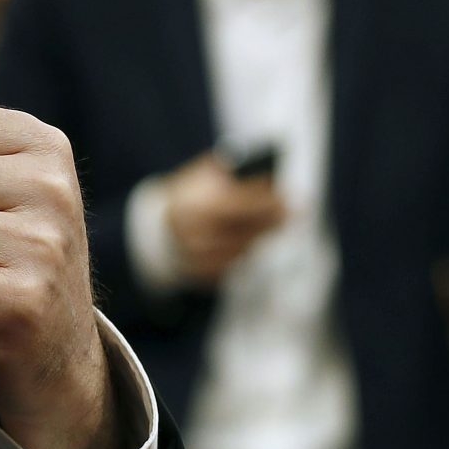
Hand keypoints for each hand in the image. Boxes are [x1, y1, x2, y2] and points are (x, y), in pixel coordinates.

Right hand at [163, 153, 285, 285]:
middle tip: (294, 212)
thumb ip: (234, 174)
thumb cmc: (190, 194)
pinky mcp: (201, 274)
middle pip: (245, 230)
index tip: (289, 198)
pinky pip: (234, 263)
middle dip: (271, 220)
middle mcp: (193, 236)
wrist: (155, 226)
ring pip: (243, 248)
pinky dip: (247, 248)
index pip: (239, 205)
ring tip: (279, 222)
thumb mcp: (206, 174)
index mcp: (191, 206)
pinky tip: (255, 237)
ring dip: (262, 234)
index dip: (267, 202)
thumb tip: (271, 182)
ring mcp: (195, 259)